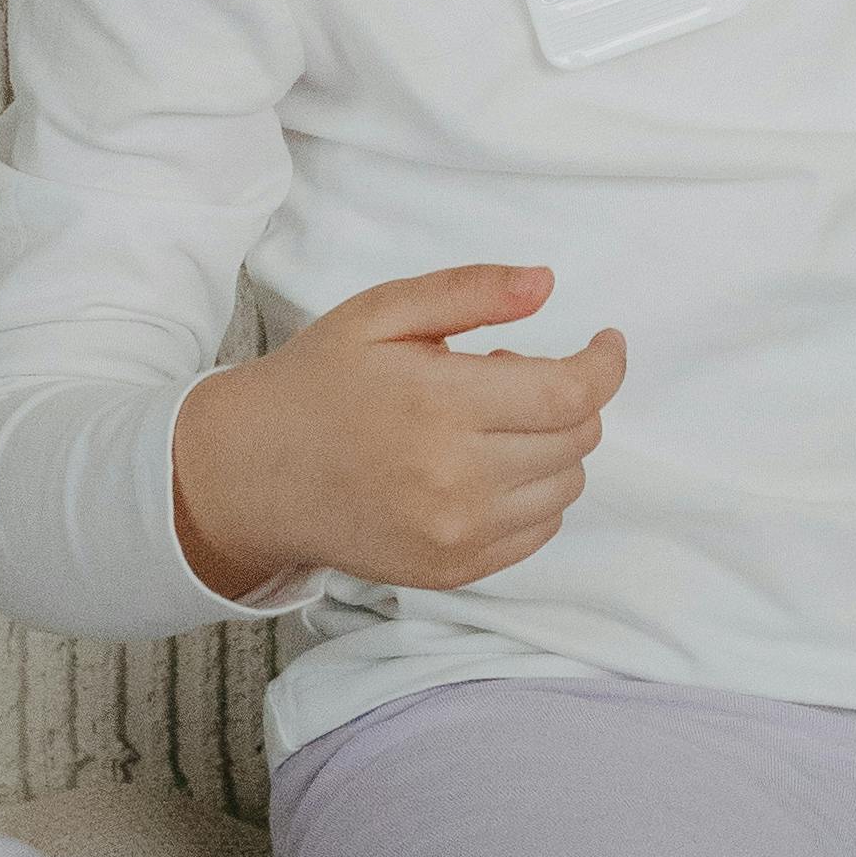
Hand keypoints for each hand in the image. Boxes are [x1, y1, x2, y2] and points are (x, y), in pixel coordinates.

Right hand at [170, 263, 625, 602]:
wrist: (249, 476)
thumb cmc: (318, 383)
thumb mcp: (382, 313)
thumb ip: (470, 291)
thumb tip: (547, 283)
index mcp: (440, 406)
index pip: (570, 395)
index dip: (605, 365)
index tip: (604, 342)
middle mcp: (454, 480)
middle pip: (576, 439)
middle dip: (571, 398)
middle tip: (513, 375)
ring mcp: (454, 536)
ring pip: (565, 487)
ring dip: (554, 446)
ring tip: (489, 422)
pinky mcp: (450, 572)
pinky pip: (537, 532)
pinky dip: (535, 494)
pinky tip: (486, 466)